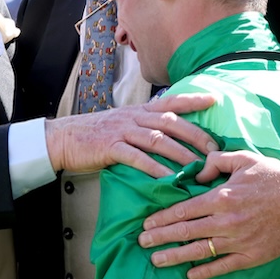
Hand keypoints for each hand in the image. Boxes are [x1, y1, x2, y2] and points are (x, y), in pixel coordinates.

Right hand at [45, 93, 216, 177]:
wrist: (64, 138)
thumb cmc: (96, 134)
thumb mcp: (123, 123)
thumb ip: (145, 127)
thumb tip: (171, 137)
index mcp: (139, 110)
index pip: (170, 101)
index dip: (192, 99)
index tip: (215, 99)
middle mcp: (134, 116)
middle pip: (171, 121)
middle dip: (195, 135)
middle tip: (214, 149)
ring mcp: (122, 130)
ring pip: (158, 139)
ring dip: (180, 154)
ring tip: (197, 167)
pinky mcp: (111, 147)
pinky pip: (137, 158)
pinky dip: (155, 168)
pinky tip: (168, 179)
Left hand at [138, 151, 279, 278]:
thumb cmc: (272, 176)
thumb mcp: (243, 158)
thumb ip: (215, 162)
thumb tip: (195, 176)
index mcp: (222, 197)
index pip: (184, 210)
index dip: (162, 218)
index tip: (147, 224)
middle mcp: (227, 221)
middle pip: (186, 231)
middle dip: (161, 238)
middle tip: (142, 243)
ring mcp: (239, 241)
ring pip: (200, 251)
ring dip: (176, 256)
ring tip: (156, 261)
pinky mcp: (252, 256)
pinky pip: (224, 266)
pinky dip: (205, 271)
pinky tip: (190, 274)